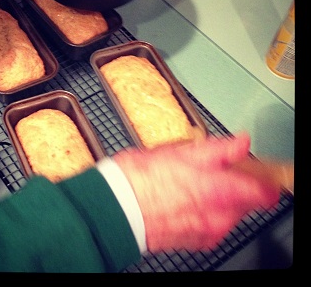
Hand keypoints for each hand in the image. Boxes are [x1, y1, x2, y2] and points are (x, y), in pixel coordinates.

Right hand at [113, 133, 280, 252]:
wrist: (118, 208)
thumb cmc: (143, 179)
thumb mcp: (182, 152)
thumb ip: (220, 149)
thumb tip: (241, 142)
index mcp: (221, 192)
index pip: (266, 191)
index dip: (262, 176)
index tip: (253, 167)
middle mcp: (220, 218)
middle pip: (247, 199)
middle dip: (234, 182)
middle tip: (211, 167)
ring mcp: (209, 232)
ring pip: (230, 211)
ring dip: (219, 196)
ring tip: (191, 181)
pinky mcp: (197, 241)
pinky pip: (213, 223)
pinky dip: (206, 210)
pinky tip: (184, 196)